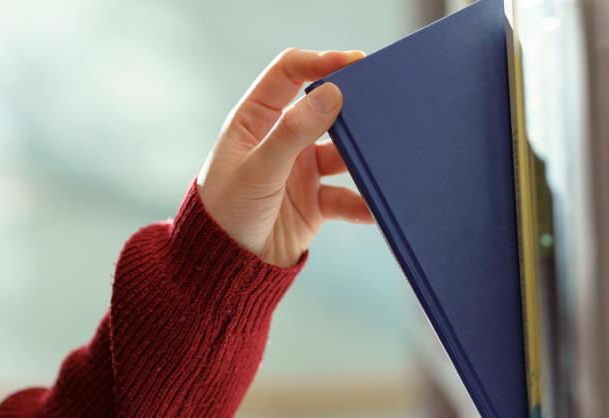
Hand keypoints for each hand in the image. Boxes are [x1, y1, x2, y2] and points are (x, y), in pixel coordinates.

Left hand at [197, 48, 373, 266]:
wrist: (224, 273)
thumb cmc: (225, 214)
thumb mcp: (258, 170)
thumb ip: (293, 132)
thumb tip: (333, 93)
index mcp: (255, 120)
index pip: (288, 74)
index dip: (321, 61)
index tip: (356, 63)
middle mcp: (280, 140)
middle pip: (323, 109)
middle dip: (352, 106)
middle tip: (382, 104)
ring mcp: (299, 170)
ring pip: (342, 152)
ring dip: (362, 156)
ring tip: (385, 157)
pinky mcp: (314, 202)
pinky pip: (347, 196)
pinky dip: (363, 202)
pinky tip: (377, 207)